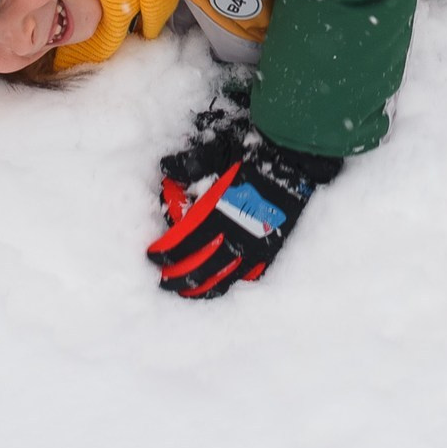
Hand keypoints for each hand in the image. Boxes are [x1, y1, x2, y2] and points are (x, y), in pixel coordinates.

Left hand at [148, 108, 341, 298]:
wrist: (294, 163)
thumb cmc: (255, 158)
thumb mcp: (218, 155)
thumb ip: (190, 164)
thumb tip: (167, 167)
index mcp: (215, 215)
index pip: (180, 244)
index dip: (163, 254)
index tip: (152, 256)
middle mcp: (231, 236)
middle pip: (197, 268)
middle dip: (176, 278)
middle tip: (163, 280)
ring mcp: (252, 247)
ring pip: (220, 278)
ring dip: (200, 288)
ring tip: (186, 292)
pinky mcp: (268, 250)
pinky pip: (246, 275)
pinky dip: (230, 282)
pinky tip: (220, 285)